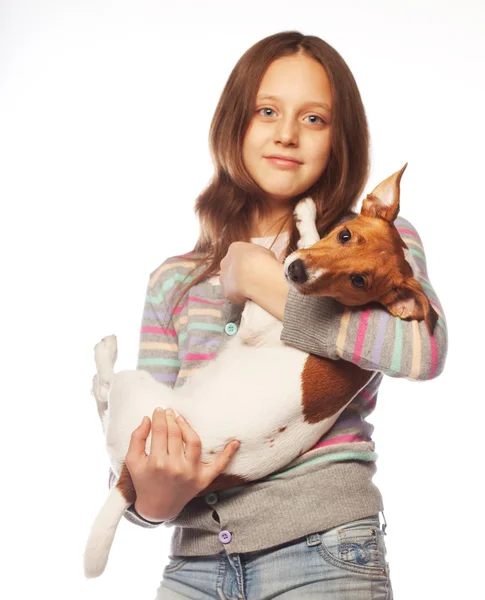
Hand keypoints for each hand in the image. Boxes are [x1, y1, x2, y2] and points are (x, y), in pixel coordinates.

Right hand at [125, 408, 239, 520]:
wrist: (157, 507)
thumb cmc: (144, 481)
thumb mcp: (133, 461)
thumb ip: (136, 438)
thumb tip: (147, 418)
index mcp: (157, 462)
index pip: (160, 431)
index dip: (159, 417)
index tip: (158, 410)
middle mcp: (175, 467)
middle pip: (175, 434)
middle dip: (171, 419)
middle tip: (169, 411)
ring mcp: (191, 474)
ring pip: (194, 442)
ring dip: (188, 427)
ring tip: (182, 419)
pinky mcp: (203, 480)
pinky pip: (219, 466)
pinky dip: (228, 454)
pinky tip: (236, 442)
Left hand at [219, 242, 277, 304]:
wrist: (255, 274)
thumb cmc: (263, 261)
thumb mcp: (266, 252)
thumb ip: (259, 258)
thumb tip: (262, 264)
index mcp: (235, 248)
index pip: (239, 254)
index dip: (248, 262)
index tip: (256, 267)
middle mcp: (225, 261)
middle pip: (232, 268)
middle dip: (240, 273)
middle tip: (253, 278)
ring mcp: (223, 277)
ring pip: (231, 282)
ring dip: (239, 285)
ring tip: (253, 289)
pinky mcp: (226, 291)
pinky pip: (233, 294)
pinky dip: (241, 296)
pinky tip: (250, 296)